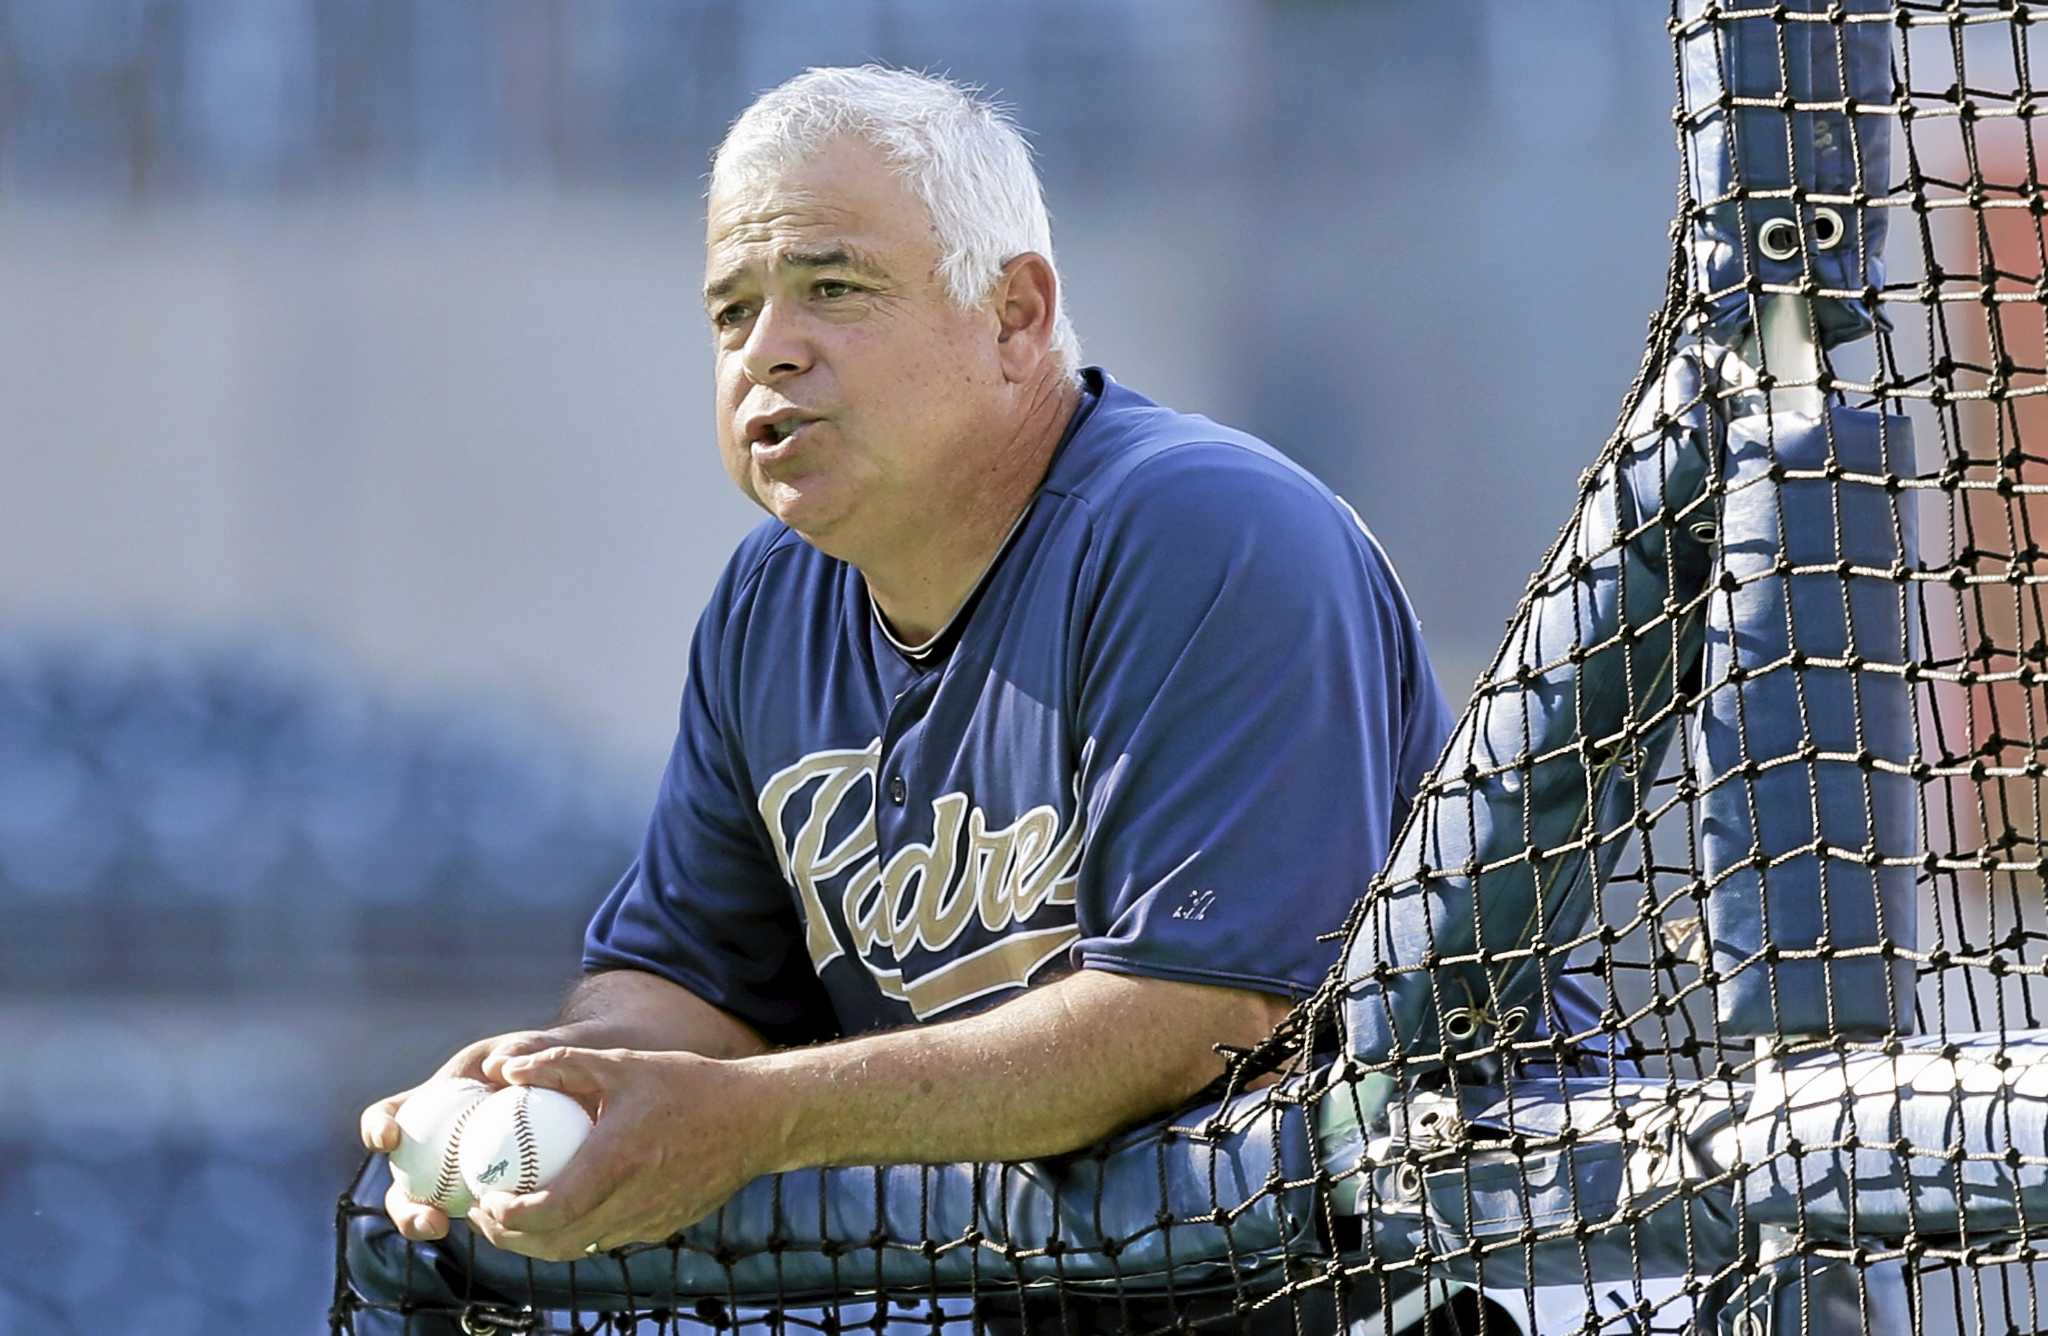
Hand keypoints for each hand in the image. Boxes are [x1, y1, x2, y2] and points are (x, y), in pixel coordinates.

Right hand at [358, 1027, 592, 1242]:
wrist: (572, 1086)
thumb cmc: (540, 1061)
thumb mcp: (528, 1046)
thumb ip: (518, 1050)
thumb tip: (498, 1067)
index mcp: (427, 1104)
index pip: (388, 1116)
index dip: (378, 1127)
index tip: (389, 1137)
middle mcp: (431, 1145)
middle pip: (400, 1181)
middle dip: (401, 1205)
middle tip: (425, 1215)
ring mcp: (453, 1174)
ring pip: (428, 1207)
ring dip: (424, 1222)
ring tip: (441, 1225)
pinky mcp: (479, 1194)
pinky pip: (473, 1213)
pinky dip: (480, 1221)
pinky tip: (495, 1224)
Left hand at [464, 1046, 773, 1261]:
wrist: (756, 1119)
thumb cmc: (689, 1084)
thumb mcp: (623, 1064)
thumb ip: (561, 1065)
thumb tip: (504, 1069)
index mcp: (618, 1162)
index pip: (548, 1212)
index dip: (506, 1216)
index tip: (485, 1198)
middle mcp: (632, 1201)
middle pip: (554, 1244)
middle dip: (509, 1237)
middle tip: (487, 1214)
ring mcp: (649, 1221)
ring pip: (579, 1247)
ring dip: (540, 1240)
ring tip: (515, 1215)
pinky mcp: (663, 1227)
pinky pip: (608, 1238)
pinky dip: (577, 1231)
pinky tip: (568, 1205)